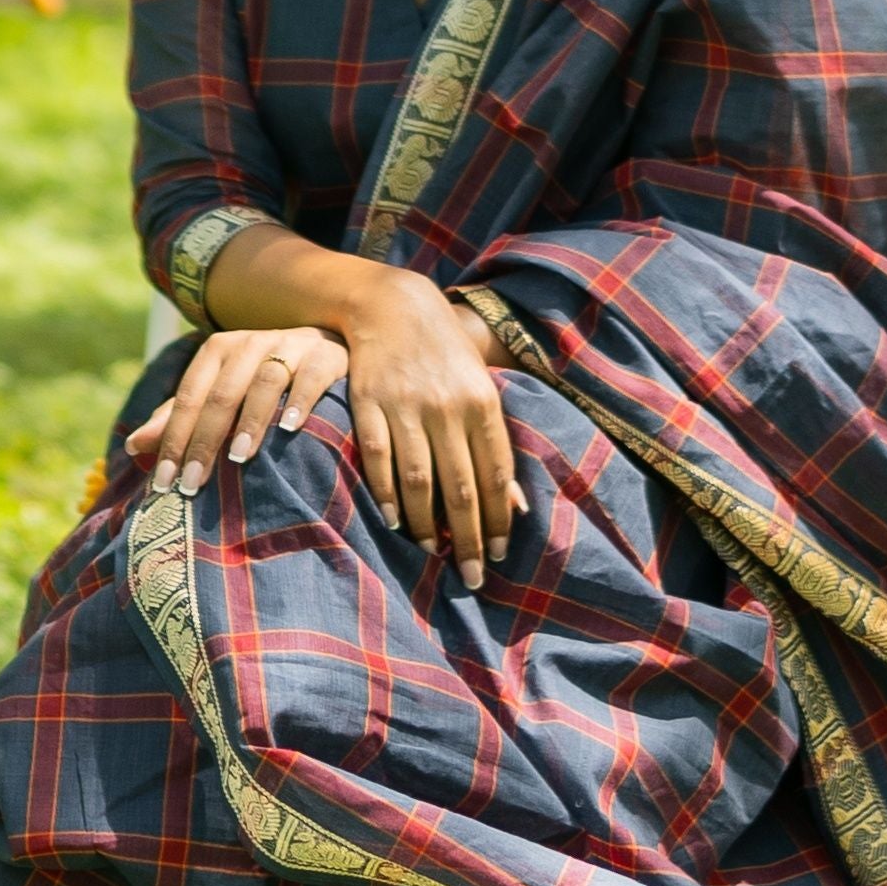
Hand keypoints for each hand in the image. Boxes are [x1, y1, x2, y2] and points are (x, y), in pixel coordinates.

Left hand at [127, 323, 348, 490]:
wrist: (330, 347)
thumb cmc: (264, 380)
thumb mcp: (222, 393)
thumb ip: (182, 417)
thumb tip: (132, 445)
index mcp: (219, 350)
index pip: (189, 396)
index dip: (173, 438)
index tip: (163, 482)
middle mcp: (250, 343)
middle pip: (221, 394)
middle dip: (204, 441)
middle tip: (193, 485)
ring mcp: (290, 345)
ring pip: (264, 381)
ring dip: (250, 420)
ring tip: (239, 458)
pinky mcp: (326, 354)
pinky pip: (311, 375)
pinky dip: (299, 400)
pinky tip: (290, 427)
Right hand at [339, 271, 518, 593]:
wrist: (395, 307)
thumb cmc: (446, 357)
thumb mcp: (480, 391)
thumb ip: (495, 445)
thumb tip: (517, 506)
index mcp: (483, 404)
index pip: (496, 476)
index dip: (498, 521)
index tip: (499, 557)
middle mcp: (448, 407)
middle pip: (460, 488)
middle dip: (467, 539)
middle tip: (472, 578)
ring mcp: (407, 405)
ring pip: (418, 479)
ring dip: (425, 523)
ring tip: (431, 554)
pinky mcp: (369, 402)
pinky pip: (379, 457)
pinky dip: (385, 493)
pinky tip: (393, 520)